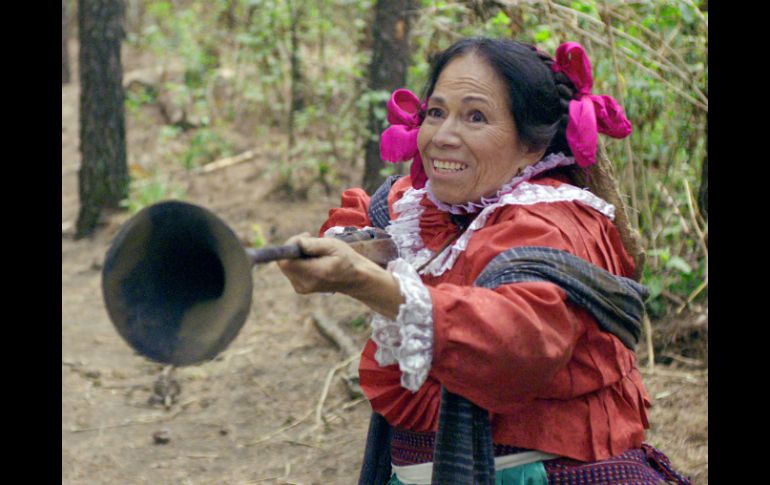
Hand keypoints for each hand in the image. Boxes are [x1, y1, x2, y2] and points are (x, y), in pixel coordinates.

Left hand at [276, 233, 403, 318]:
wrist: (355, 279)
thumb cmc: (347, 259)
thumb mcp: (334, 246)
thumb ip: (313, 244)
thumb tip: (296, 243)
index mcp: (314, 273)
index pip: (286, 261)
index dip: (289, 245)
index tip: (304, 237)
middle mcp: (305, 284)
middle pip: (284, 264)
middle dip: (293, 249)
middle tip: (309, 240)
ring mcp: (302, 288)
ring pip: (287, 266)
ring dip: (296, 255)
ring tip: (315, 251)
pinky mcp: (301, 288)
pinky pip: (291, 271)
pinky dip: (298, 262)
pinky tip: (312, 260)